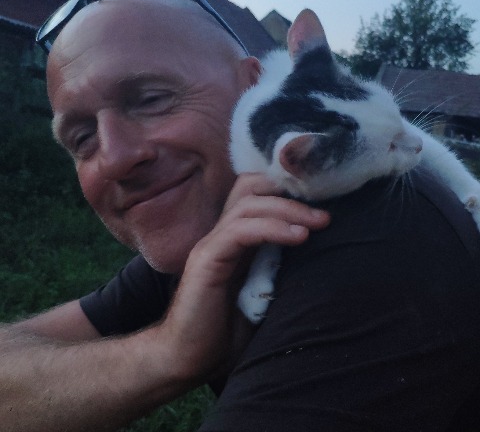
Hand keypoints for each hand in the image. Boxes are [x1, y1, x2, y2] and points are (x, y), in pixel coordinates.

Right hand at [161, 173, 329, 382]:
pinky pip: (240, 231)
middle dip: (291, 191)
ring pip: (249, 204)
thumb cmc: (226, 332)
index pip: (258, 195)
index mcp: (237, 240)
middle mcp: (222, 235)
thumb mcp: (264, 295)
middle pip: (251, 187)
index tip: (323, 203)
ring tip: (320, 222)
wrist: (187, 359)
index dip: (288, 191)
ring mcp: (212, 244)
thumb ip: (280, 269)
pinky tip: (299, 237)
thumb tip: (320, 258)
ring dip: (289, 209)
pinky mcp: (206, 259)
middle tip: (325, 212)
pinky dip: (272, 228)